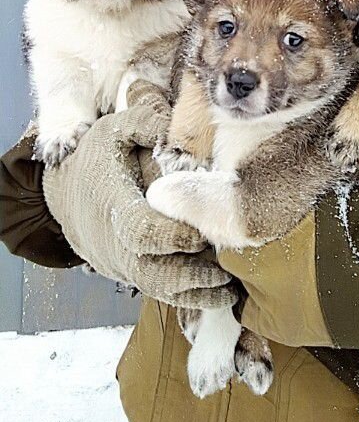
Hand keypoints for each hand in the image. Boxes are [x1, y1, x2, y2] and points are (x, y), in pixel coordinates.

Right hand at [42, 103, 236, 309]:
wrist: (65, 187)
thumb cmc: (97, 156)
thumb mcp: (114, 129)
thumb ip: (144, 123)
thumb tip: (172, 127)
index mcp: (112, 204)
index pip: (140, 231)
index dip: (172, 236)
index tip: (203, 233)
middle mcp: (112, 241)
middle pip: (150, 272)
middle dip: (190, 277)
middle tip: (227, 274)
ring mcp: (118, 262)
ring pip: (155, 288)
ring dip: (193, 294)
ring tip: (229, 292)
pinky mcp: (127, 272)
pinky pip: (155, 291)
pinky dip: (185, 298)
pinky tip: (217, 295)